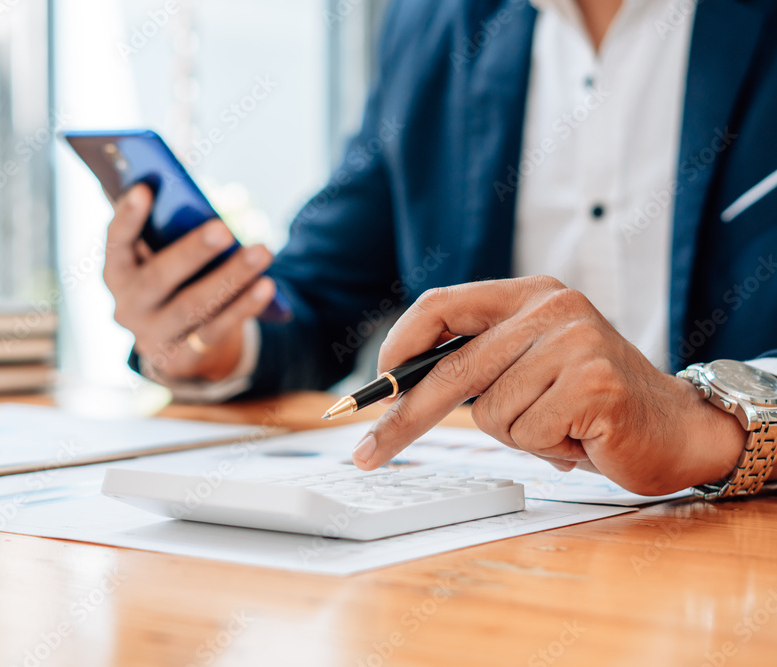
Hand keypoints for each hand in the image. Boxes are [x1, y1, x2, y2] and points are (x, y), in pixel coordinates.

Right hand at [103, 183, 275, 380]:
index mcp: (117, 272)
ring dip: (230, 278)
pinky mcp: (181, 358)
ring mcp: (152, 336)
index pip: (116, 242)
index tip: (144, 188)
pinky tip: (266, 286)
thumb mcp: (164, 257)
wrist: (175, 343)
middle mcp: (127, 306)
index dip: (127, 217)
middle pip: (159, 278)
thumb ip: (170, 234)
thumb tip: (199, 208)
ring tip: (261, 252)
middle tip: (224, 229)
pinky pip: (215, 331)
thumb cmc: (174, 280)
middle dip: (192, 251)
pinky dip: (243, 307)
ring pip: (193, 305)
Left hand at [351, 276, 746, 495]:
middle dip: (403, 417)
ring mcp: (573, 341)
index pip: (441, 306)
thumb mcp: (528, 365)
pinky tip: (580, 436)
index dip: (399, 346)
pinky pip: (526, 432)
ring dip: (516, 434)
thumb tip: (399, 385)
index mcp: (527, 295)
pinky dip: (545, 448)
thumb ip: (480, 361)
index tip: (376, 383)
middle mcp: (549, 307)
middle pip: (450, 368)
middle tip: (367, 452)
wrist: (677, 429)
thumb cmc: (591, 404)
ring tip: (559, 427)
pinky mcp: (592, 382)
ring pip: (489, 412)